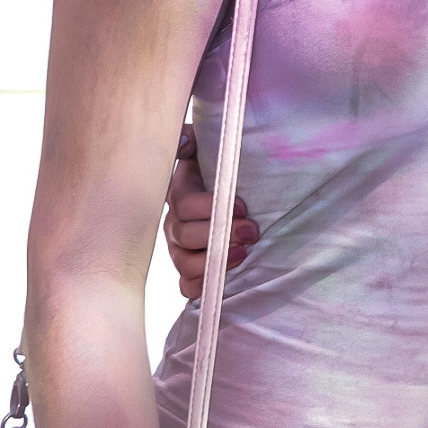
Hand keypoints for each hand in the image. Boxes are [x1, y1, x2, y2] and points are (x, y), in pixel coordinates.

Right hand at [163, 122, 257, 299]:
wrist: (235, 198)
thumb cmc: (223, 173)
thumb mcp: (210, 150)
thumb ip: (194, 140)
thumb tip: (184, 140)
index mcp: (180, 193)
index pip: (184, 203)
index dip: (210, 206)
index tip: (242, 206)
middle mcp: (175, 223)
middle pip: (184, 235)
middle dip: (220, 235)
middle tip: (251, 232)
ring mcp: (179, 249)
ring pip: (183, 263)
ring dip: (214, 261)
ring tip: (243, 255)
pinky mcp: (188, 271)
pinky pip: (186, 286)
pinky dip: (203, 285)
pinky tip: (223, 278)